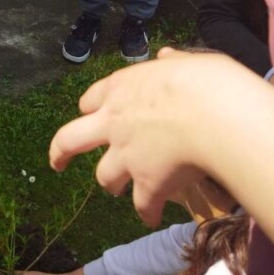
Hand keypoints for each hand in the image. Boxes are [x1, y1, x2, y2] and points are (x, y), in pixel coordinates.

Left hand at [49, 49, 215, 225]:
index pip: (90, 100)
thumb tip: (168, 57)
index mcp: (119, 89)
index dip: (92, 109)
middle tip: (57, 163)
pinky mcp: (148, 183)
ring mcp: (126, 154)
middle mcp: (113, 122)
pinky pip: (142, 204)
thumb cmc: (204, 82)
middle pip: (70, 140)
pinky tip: (151, 217)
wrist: (216, 116)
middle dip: (60, 152)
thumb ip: (173, 63)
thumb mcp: (186, 63)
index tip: (94, 114)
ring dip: (112, 183)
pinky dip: (146, 212)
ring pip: (104, 176)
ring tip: (119, 188)